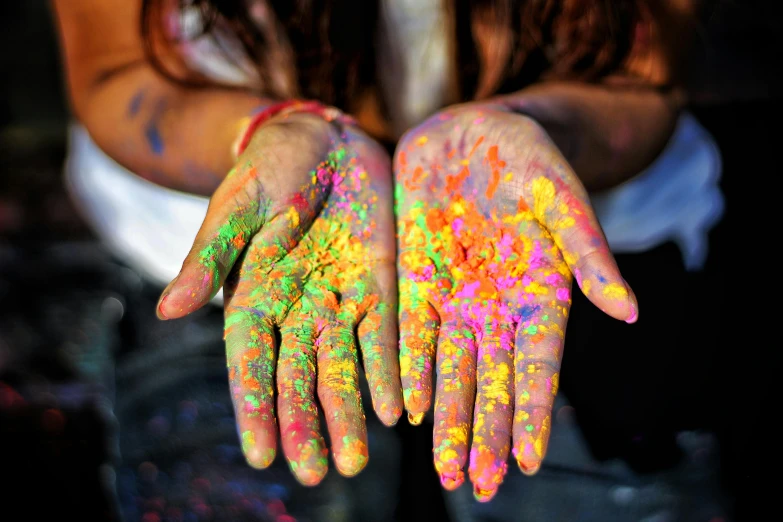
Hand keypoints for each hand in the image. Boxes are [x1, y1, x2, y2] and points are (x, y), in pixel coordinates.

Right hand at [157, 113, 402, 484]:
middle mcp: (296, 309)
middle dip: (304, 423)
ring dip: (349, 413)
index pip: (250, 362)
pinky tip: (399, 410)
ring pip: (343, 366)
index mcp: (252, 295)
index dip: (255, 406)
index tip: (262, 454)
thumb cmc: (270, 167)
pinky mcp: (379, 286)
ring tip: (355, 462)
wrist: (325, 139)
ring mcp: (339, 300)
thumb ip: (210, 257)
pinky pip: (386, 335)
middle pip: (297, 376)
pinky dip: (391, 371)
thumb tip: (167, 312)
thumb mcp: (237, 205)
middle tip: (312, 474)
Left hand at [394, 105, 637, 499]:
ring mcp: (454, 296)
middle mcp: (496, 305)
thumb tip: (630, 311)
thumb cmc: (526, 157)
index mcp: (538, 290)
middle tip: (479, 486)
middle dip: (486, 432)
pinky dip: (412, 371)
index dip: (532, 411)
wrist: (468, 131)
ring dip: (449, 418)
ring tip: (446, 471)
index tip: (528, 461)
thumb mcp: (559, 197)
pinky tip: (409, 410)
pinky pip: (413, 333)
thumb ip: (587, 251)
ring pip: (452, 369)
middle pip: (493, 380)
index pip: (538, 364)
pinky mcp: (415, 279)